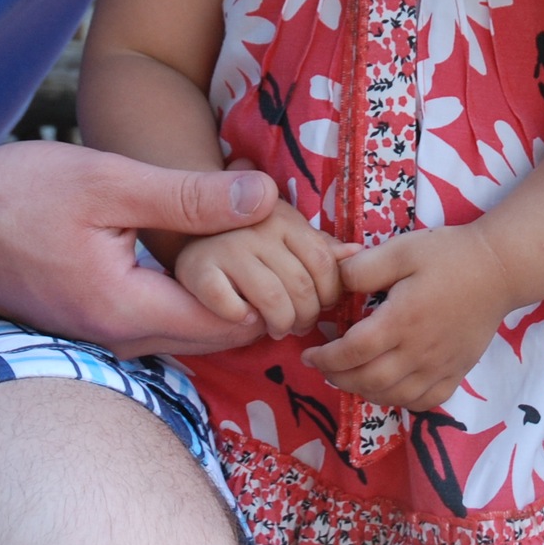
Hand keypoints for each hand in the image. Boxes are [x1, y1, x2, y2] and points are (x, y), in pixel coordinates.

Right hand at [0, 140, 279, 357]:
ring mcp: (102, 335)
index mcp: (127, 313)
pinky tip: (204, 244)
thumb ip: (188, 197)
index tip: (292, 239)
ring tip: (254, 235)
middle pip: (219, 334)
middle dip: (260, 292)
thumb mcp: (106, 180)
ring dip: (229, 290)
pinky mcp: (92, 319)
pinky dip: (194, 289)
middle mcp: (118, 339)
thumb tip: (267, 198)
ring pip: (191, 327)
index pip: (233, 323)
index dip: (273, 286)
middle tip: (286, 238)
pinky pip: (162, 317)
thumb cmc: (8, 196)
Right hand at [173, 208, 346, 340]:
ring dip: (281, 324)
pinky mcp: (198, 270)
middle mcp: (257, 228)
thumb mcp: (286, 237)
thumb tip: (358, 255)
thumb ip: (320, 249)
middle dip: (306, 316)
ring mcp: (226, 247)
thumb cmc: (249, 242)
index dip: (330, 294)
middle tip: (298, 324)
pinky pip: (232, 309)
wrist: (186, 232)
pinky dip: (243, 322)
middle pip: (302, 286)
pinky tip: (245, 319)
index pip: (325, 262)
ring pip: (274, 301)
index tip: (322, 305)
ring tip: (277, 327)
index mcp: (284, 217)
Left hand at [301, 226, 517, 411]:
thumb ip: (364, 268)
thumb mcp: (402, 250)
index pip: (353, 352)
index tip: (310, 353)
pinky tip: (388, 388)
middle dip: (338, 377)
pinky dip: (399, 401)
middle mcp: (419, 352)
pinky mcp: (456, 373)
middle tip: (322, 366)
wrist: (499, 269)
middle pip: (368, 380)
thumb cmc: (449, 255)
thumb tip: (335, 282)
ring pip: (393, 396)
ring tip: (348, 376)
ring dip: (363, 392)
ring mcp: (440, 367)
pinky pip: (423, 402)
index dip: (326, 358)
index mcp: (402, 320)